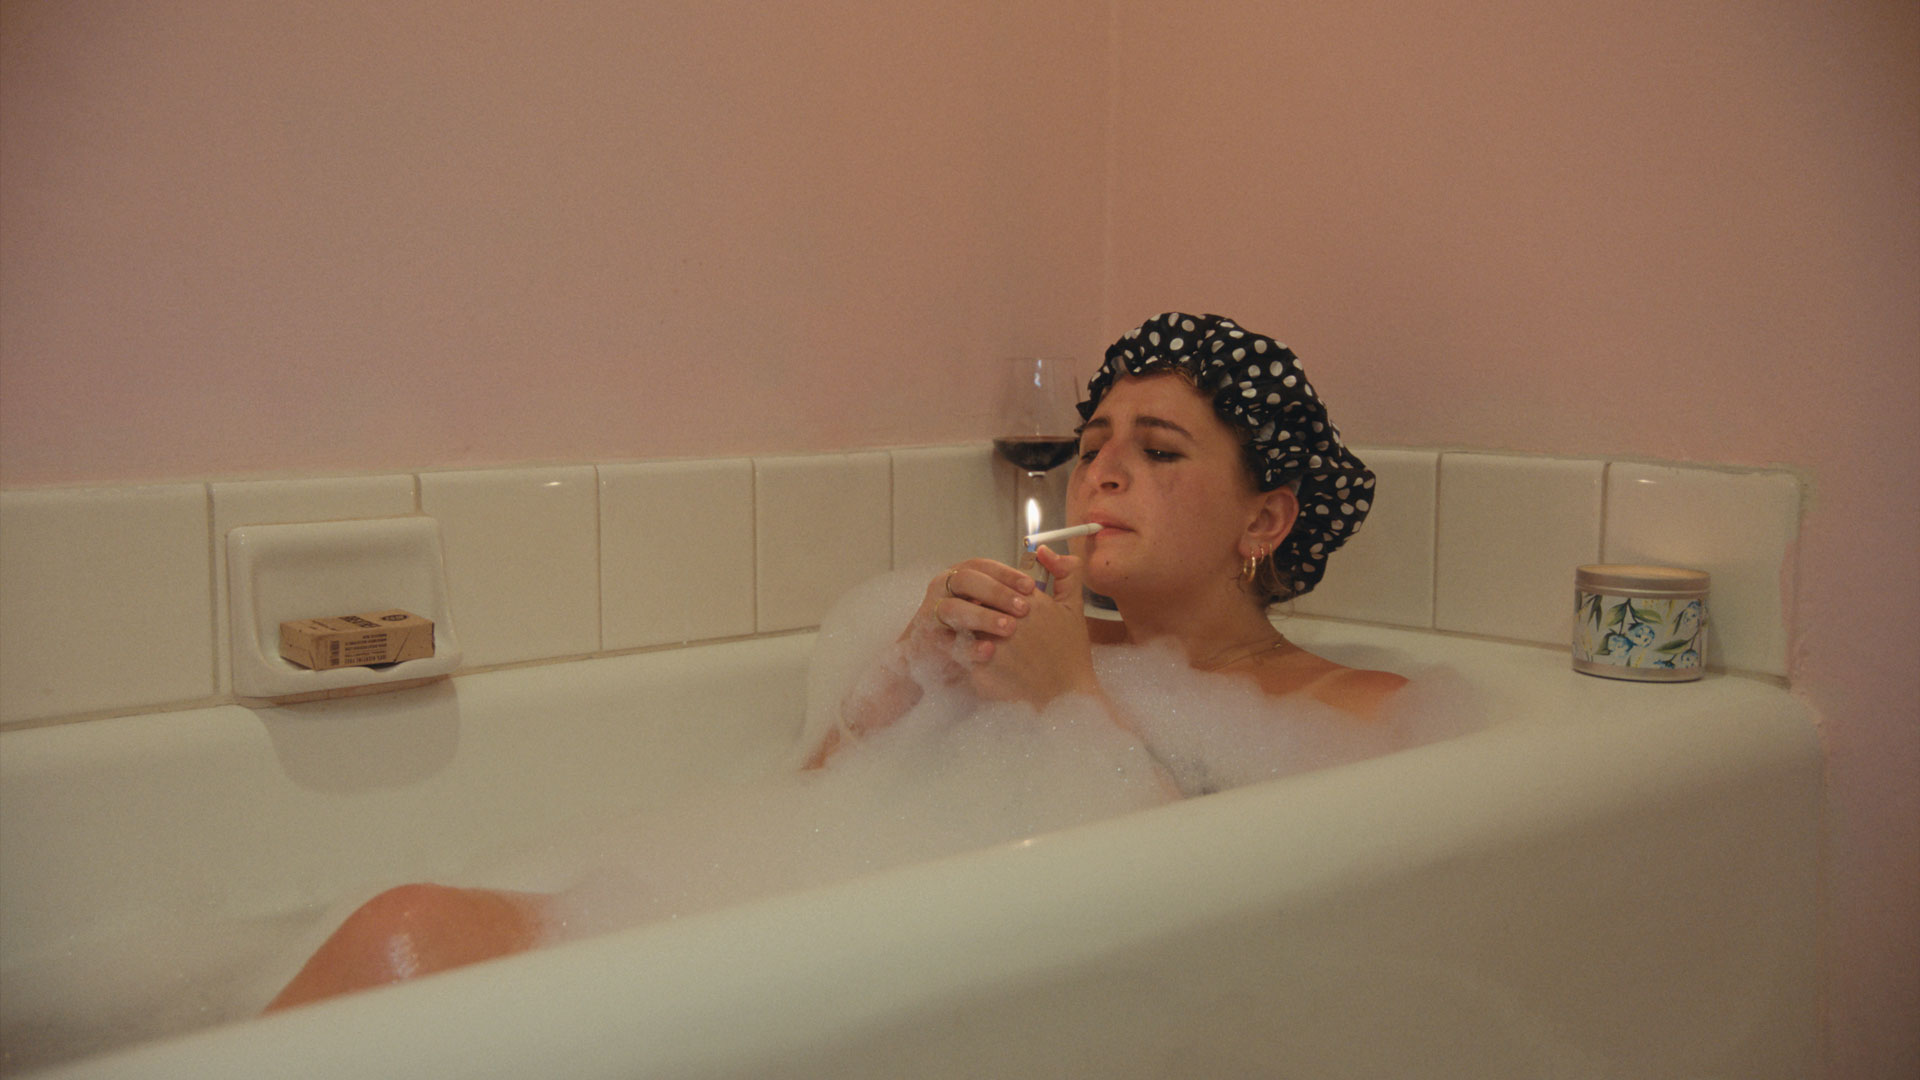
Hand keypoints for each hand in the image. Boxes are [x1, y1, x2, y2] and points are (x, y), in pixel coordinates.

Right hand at [902, 558, 1038, 680]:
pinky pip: (947, 642)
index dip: (1006, 574)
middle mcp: (943, 589)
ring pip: (954, 608)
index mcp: (959, 576)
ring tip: (1009, 628)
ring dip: (983, 617)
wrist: (931, 655)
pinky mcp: (929, 640)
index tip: (1030, 587)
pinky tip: (990, 651)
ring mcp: (933, 613)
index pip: (982, 566)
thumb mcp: (983, 604)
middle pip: (967, 580)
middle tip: (1023, 609)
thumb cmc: (966, 626)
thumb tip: (1041, 564)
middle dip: (997, 592)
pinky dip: (970, 647)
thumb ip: (1007, 590)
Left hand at [968, 546, 1097, 703]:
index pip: (994, 586)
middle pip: (977, 605)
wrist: (1066, 698)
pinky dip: (966, 656)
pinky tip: (979, 662)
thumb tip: (1044, 549)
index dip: (994, 597)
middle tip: (988, 627)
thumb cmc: (1070, 655)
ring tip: (981, 642)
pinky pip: (962, 655)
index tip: (999, 608)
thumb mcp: (1073, 609)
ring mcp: (991, 647)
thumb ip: (1065, 574)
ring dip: (969, 632)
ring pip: (965, 627)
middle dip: (979, 613)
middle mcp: (1008, 622)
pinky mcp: (980, 671)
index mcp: (1028, 603)